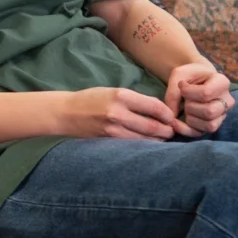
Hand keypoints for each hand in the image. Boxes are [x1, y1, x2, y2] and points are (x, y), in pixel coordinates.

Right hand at [56, 85, 179, 141]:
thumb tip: (159, 111)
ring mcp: (112, 129)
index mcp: (121, 96)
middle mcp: (118, 113)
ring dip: (157, 141)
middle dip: (166, 131)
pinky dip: (143, 146)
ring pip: (144, 139)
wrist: (66, 112)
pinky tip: (148, 146)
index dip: (167, 114)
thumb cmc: (91, 99)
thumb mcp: (113, 91)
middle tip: (172, 132)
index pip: (154, 106)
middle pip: (152, 126)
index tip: (172, 117)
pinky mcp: (108, 141)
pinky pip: (131, 145)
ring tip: (163, 140)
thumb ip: (135, 100)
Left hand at [163, 59, 233, 135]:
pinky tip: (176, 122)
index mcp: (222, 82)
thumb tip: (172, 117)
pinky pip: (201, 133)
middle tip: (185, 99)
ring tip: (186, 107)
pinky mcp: (213, 124)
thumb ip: (173, 92)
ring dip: (190, 118)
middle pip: (210, 112)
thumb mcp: (179, 75)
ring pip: (209, 125)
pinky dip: (186, 130)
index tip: (181, 86)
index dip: (188, 92)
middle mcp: (227, 100)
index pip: (206, 93)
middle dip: (190, 107)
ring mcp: (222, 115)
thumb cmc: (189, 75)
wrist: (196, 79)